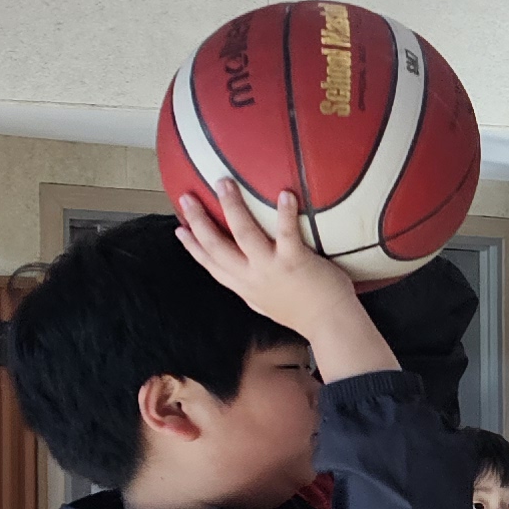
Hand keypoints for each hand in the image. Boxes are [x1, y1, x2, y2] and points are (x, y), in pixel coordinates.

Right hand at [175, 178, 391, 380]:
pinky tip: (285, 193)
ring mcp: (271, 268)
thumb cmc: (303, 313)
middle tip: (186, 197)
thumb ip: (252, 287)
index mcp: (243, 286)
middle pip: (216, 246)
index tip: (179, 228)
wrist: (329, 325)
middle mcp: (251, 277)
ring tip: (223, 183)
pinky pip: (287, 233)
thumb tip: (244, 275)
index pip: (210, 263)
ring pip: (243, 234)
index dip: (192, 246)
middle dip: (198, 220)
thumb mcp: (266, 303)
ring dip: (231, 207)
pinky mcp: (295, 261)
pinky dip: (285, 213)